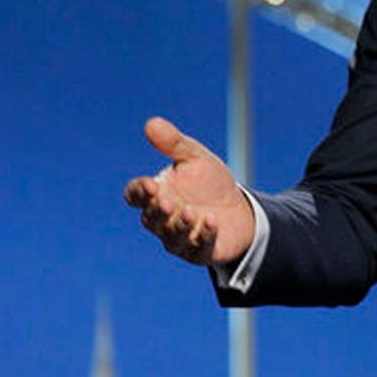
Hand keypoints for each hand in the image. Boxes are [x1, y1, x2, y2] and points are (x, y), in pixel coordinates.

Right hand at [123, 116, 255, 266]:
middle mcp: (162, 220)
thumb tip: (151, 123)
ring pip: (171, 238)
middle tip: (167, 202)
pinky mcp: (200, 252)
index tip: (150, 184)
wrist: (240, 208)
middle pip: (150, 219)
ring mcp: (180, 239)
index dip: (139, 192)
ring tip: (191, 212)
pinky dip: (203, 236)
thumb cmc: (210, 183)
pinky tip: (212, 222)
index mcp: (155, 195)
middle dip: (157, 212)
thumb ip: (174, 143)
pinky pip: (197, 249)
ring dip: (179, 226)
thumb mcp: (195, 157)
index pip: (136, 196)